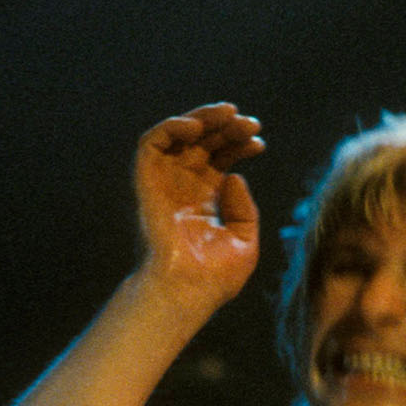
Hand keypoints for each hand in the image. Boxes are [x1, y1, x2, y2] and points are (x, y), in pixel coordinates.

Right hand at [133, 103, 264, 311]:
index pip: (220, 160)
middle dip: (227, 128)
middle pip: (203, 144)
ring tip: (230, 114)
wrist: (187, 291)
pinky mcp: (146, 182)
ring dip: (203, 119)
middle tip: (250, 122)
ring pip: (178, 137)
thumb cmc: (214, 278)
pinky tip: (197, 126)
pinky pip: (151, 144)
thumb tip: (234, 176)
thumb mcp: (243, 242)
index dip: (239, 145)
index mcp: (204, 200)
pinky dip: (171, 127)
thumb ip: (244, 209)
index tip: (259, 141)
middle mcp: (183, 188)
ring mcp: (164, 184)